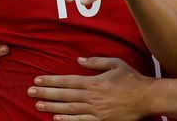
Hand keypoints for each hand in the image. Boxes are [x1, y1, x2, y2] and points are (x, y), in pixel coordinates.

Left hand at [27, 57, 151, 120]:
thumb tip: (79, 60)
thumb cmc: (131, 79)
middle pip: (64, 95)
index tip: (37, 80)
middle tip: (30, 92)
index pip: (67, 81)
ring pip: (70, 109)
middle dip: (46, 93)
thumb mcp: (115, 63)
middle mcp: (92, 97)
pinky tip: (57, 119)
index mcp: (94, 82)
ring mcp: (96, 111)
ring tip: (38, 105)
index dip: (51, 81)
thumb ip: (96, 61)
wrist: (147, 98)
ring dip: (52, 107)